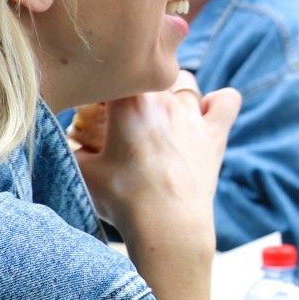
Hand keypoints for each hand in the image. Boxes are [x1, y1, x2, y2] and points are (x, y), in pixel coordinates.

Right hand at [73, 71, 239, 252]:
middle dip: (137, 88)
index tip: (97, 106)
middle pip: (150, 74)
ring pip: (186, 81)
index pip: (114, 73)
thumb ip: (73, 149)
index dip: (105, 87)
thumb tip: (72, 141)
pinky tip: (205, 114)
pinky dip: (217, 103)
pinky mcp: (215, 133)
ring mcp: (193, 114)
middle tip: (127, 115)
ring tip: (162, 114)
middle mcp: (163, 99)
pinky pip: (226, 100)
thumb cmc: (124, 199)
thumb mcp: (84, 173)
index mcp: (128, 101)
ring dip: (174, 92)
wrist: (167, 226)